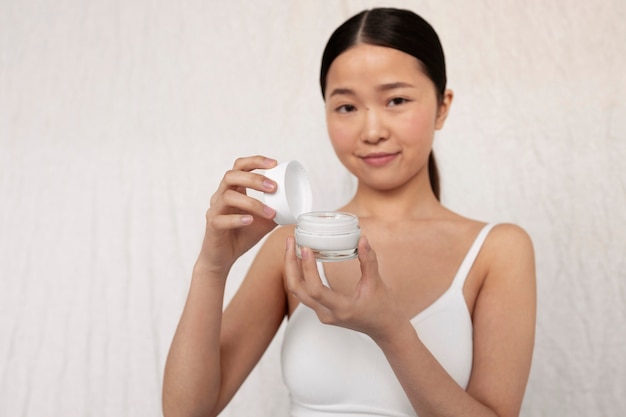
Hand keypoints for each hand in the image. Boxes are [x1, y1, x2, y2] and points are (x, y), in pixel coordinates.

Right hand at [197, 156, 278, 275]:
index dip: (255, 161)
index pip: (240, 166)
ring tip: (270, 212)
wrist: (223, 259)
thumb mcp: (264, 221)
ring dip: (252, 202)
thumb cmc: (242, 236)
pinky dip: (237, 219)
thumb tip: (298, 206)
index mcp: (233, 189)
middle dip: (254, 178)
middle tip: (274, 187)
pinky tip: (250, 221)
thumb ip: (276, 211)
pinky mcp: (212, 226)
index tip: (274, 164)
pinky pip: (221, 219)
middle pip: (231, 176)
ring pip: (228, 197)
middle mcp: (220, 196)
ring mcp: (214, 210)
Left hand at [284, 236, 403, 341]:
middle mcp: (327, 314)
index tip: (306, 248)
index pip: (316, 290)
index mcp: (341, 309)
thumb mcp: (376, 283)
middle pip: (297, 290)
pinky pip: (303, 292)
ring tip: (292, 246)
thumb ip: (369, 261)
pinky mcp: (321, 310)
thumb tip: (362, 240)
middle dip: (290, 264)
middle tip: (291, 241)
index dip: (308, 268)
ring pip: (297, 291)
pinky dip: (299, 274)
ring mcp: (322, 314)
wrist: (384, 328)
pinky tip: (300, 258)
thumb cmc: (382, 309)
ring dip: (291, 268)